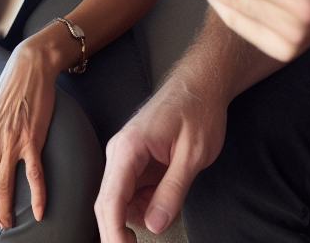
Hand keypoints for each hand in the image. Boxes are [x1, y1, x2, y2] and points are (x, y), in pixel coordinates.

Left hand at [0, 35, 61, 228]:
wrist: (28, 70)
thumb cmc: (9, 93)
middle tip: (3, 223)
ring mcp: (12, 143)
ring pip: (5, 187)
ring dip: (7, 209)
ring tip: (13, 222)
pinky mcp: (32, 140)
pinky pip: (34, 176)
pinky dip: (38, 197)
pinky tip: (41, 211)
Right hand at [95, 79, 227, 241]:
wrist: (202, 82)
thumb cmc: (198, 109)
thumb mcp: (193, 154)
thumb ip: (173, 191)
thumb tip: (154, 225)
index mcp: (129, 148)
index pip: (111, 201)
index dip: (113, 233)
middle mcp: (119, 151)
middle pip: (108, 204)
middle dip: (120, 231)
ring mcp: (124, 155)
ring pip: (119, 200)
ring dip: (139, 214)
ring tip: (169, 202)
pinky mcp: (133, 158)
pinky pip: (131, 190)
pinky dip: (146, 202)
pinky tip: (165, 193)